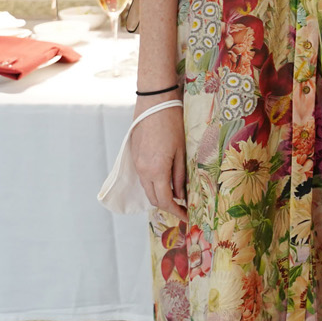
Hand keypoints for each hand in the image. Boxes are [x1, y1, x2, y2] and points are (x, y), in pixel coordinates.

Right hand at [131, 104, 187, 218]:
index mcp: (156, 170)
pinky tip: (166, 182)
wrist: (154, 103)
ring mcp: (136, 164)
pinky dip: (154, 185)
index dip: (176, 211)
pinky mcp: (134, 158)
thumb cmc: (172, 124)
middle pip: (153, 198)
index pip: (164, 200)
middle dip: (168, 206)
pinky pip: (144, 178)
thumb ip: (180, 175)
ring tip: (177, 196)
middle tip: (184, 208)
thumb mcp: (182, 151)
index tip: (187, 217)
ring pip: (147, 189)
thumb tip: (181, 195)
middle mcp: (143, 170)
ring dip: (160, 196)